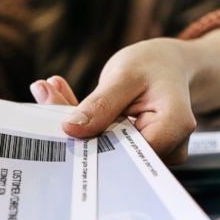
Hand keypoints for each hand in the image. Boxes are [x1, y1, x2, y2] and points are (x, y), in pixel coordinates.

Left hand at [29, 39, 195, 164]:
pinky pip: (104, 144)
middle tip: (45, 95)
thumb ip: (101, 104)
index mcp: (174, 127)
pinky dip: (84, 123)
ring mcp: (152, 154)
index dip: (93, 143)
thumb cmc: (155, 64)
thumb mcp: (126, 74)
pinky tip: (63, 97)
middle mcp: (168, 148)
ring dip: (76, 123)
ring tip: (51, 91)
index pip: (128, 152)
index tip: (61, 121)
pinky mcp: (135, 153)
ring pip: (105, 150)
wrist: (169, 66)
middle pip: (114, 153)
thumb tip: (72, 130)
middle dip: (76, 128)